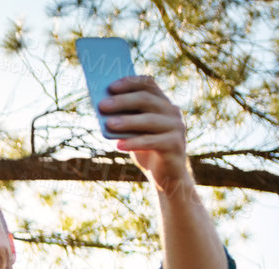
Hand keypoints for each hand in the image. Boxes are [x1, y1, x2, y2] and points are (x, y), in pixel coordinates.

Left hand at [100, 76, 190, 191]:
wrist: (165, 175)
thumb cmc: (145, 148)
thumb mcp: (133, 131)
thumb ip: (123, 118)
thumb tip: (102, 108)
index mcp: (162, 103)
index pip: (148, 84)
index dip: (130, 83)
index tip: (110, 86)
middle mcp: (172, 111)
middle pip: (146, 99)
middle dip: (122, 101)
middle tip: (102, 105)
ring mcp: (176, 127)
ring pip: (149, 120)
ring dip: (127, 121)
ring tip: (108, 124)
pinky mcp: (175, 144)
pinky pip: (152, 141)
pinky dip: (134, 142)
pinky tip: (118, 145)